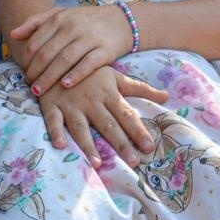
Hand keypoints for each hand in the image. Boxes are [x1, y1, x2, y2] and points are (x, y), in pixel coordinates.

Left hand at [10, 4, 132, 94]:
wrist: (121, 21)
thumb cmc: (85, 21)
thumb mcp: (61, 15)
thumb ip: (36, 23)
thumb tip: (13, 34)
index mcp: (59, 18)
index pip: (36, 41)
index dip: (26, 59)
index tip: (23, 72)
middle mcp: (73, 27)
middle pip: (48, 53)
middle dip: (35, 72)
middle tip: (29, 86)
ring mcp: (89, 38)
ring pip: (65, 60)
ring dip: (50, 77)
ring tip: (39, 91)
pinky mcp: (105, 50)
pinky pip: (88, 64)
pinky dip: (76, 74)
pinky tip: (66, 85)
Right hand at [38, 66, 167, 165]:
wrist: (57, 56)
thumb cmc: (90, 70)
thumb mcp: (116, 76)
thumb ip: (140, 88)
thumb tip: (167, 96)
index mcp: (108, 94)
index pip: (127, 116)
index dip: (138, 131)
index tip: (149, 147)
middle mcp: (92, 101)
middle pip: (108, 125)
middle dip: (121, 144)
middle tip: (133, 162)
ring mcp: (71, 104)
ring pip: (81, 127)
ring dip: (88, 145)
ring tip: (97, 163)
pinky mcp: (52, 105)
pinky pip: (53, 120)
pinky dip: (55, 132)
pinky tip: (60, 145)